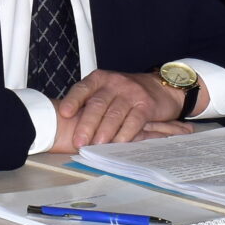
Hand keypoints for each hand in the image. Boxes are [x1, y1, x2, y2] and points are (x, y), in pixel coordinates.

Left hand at [50, 69, 188, 148]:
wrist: (160, 87)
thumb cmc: (125, 94)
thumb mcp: (106, 91)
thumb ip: (90, 103)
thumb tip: (66, 125)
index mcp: (99, 79)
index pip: (82, 88)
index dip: (73, 101)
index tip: (64, 113)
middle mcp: (114, 83)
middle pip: (97, 104)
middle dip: (87, 125)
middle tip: (79, 142)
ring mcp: (131, 93)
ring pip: (114, 114)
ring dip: (104, 132)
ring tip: (97, 146)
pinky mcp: (146, 104)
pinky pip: (134, 120)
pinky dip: (125, 134)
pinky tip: (118, 143)